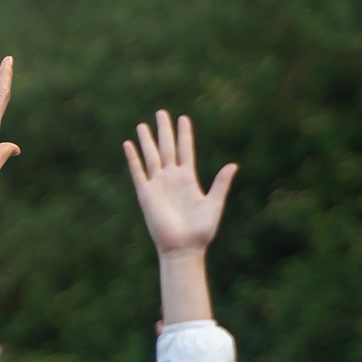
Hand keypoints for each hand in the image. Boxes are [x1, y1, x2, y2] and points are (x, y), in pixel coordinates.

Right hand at [125, 111, 236, 257]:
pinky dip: (133, 158)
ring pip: (151, 157)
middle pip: (167, 148)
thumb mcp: (215, 204)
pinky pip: (138, 172)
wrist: (184, 248)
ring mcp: (158, 185)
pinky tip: (128, 145)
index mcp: (188, 179)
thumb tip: (233, 165)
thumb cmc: (201, 231)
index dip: (184, 134)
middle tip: (161, 113)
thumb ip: (221, 184)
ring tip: (142, 125)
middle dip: (164, 131)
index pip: (186, 150)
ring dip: (147, 141)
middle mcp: (171, 179)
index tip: (183, 118)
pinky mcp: (146, 194)